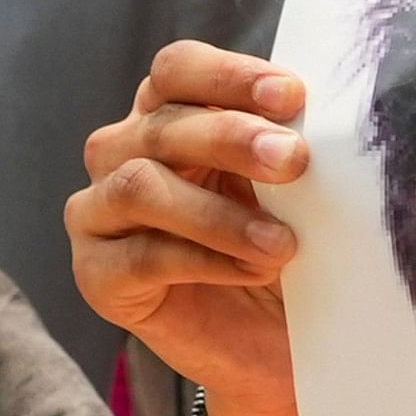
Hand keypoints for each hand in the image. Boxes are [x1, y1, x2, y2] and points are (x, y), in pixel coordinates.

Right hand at [71, 42, 310, 415]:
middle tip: (294, 160)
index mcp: (169, 115)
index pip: (178, 70)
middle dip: (233, 138)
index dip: (229, 76)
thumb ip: (287, 148)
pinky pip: (142, 255)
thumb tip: (319, 113)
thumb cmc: (283, 249)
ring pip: (140, 185)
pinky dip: (205, 260)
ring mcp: (99, 213)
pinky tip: (252, 271)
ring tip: (282, 243)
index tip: (292, 95)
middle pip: (162, 124)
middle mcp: (121, 153)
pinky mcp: (96, 274)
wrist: (275, 346)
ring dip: (219, 212)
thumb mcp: (291, 190)